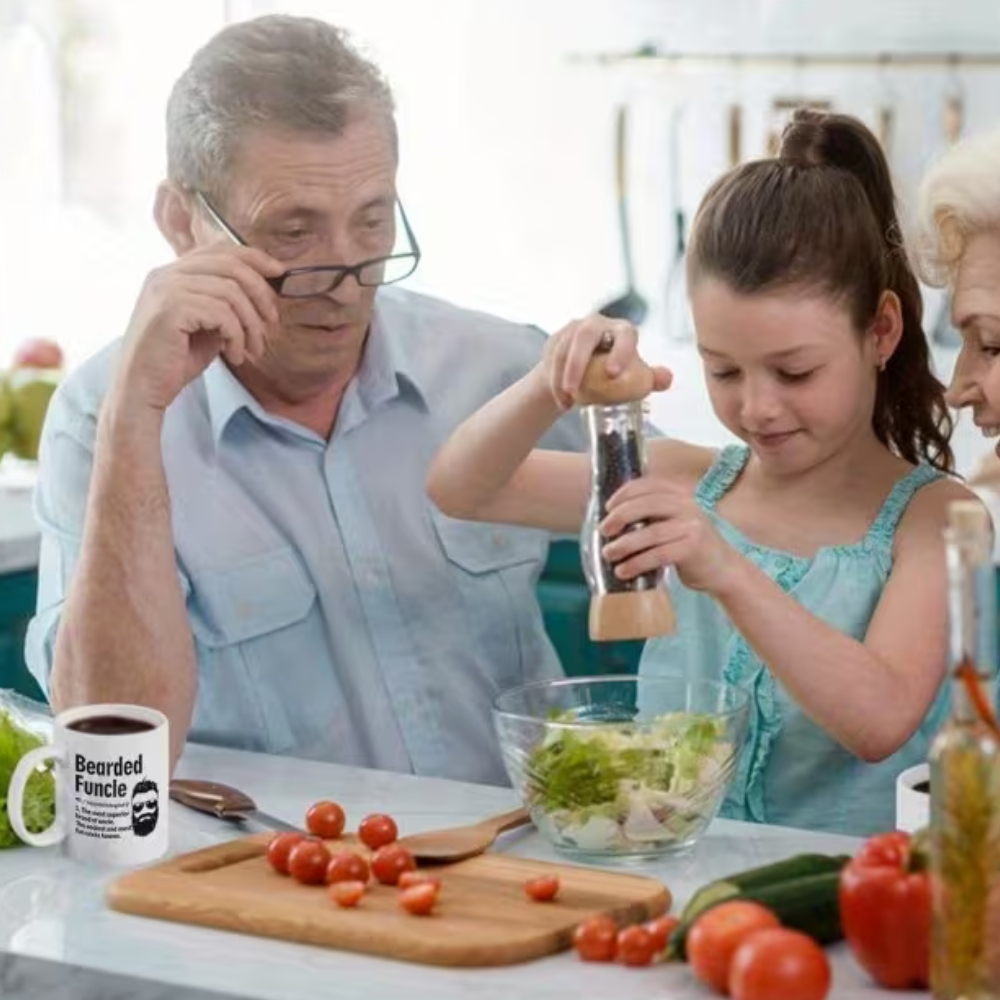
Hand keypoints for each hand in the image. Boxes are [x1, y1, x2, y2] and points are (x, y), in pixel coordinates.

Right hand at [112, 245, 285, 416]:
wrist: (142, 390)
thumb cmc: (173, 363)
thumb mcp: (206, 328)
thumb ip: (225, 306)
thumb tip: (262, 294)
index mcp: (172, 273)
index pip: (219, 249)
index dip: (254, 257)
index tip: (279, 272)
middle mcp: (166, 274)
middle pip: (230, 264)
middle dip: (260, 293)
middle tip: (272, 322)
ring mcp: (165, 288)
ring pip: (231, 291)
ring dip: (251, 324)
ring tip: (253, 348)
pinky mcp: (170, 308)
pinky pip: (222, 313)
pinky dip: (237, 336)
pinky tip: (235, 355)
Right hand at [539, 315, 670, 409]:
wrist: (584, 371)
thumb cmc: (613, 372)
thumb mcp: (633, 376)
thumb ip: (650, 379)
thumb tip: (666, 379)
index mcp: (621, 330)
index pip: (624, 334)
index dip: (621, 350)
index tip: (613, 373)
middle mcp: (596, 324)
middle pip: (585, 335)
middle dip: (578, 363)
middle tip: (575, 390)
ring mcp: (573, 330)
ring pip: (563, 349)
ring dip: (562, 377)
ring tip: (568, 401)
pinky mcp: (556, 340)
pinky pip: (551, 359)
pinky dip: (555, 382)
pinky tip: (562, 400)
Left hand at [600, 477, 736, 592]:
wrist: (724, 570)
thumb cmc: (690, 548)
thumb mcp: (675, 524)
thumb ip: (653, 517)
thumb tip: (611, 520)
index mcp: (680, 496)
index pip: (649, 485)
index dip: (625, 493)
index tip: (607, 507)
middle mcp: (687, 507)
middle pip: (647, 504)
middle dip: (620, 516)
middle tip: (604, 531)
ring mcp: (692, 527)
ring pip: (650, 532)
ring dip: (624, 544)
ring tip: (608, 554)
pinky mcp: (693, 549)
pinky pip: (658, 554)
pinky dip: (636, 563)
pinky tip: (623, 571)